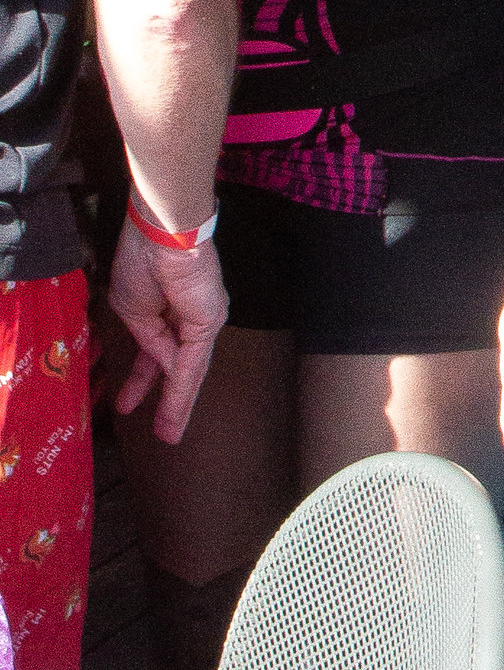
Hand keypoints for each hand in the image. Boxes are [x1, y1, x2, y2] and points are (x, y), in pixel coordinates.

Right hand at [108, 217, 226, 444]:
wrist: (160, 233)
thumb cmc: (141, 260)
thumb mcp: (132, 309)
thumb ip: (148, 340)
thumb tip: (161, 363)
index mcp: (168, 308)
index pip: (157, 351)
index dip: (143, 378)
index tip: (128, 403)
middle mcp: (191, 316)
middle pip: (179, 366)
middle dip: (169, 399)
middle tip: (163, 431)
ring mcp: (204, 320)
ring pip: (190, 371)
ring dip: (178, 406)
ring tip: (169, 435)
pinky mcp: (209, 323)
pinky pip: (192, 363)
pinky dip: (181, 389)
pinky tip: (174, 412)